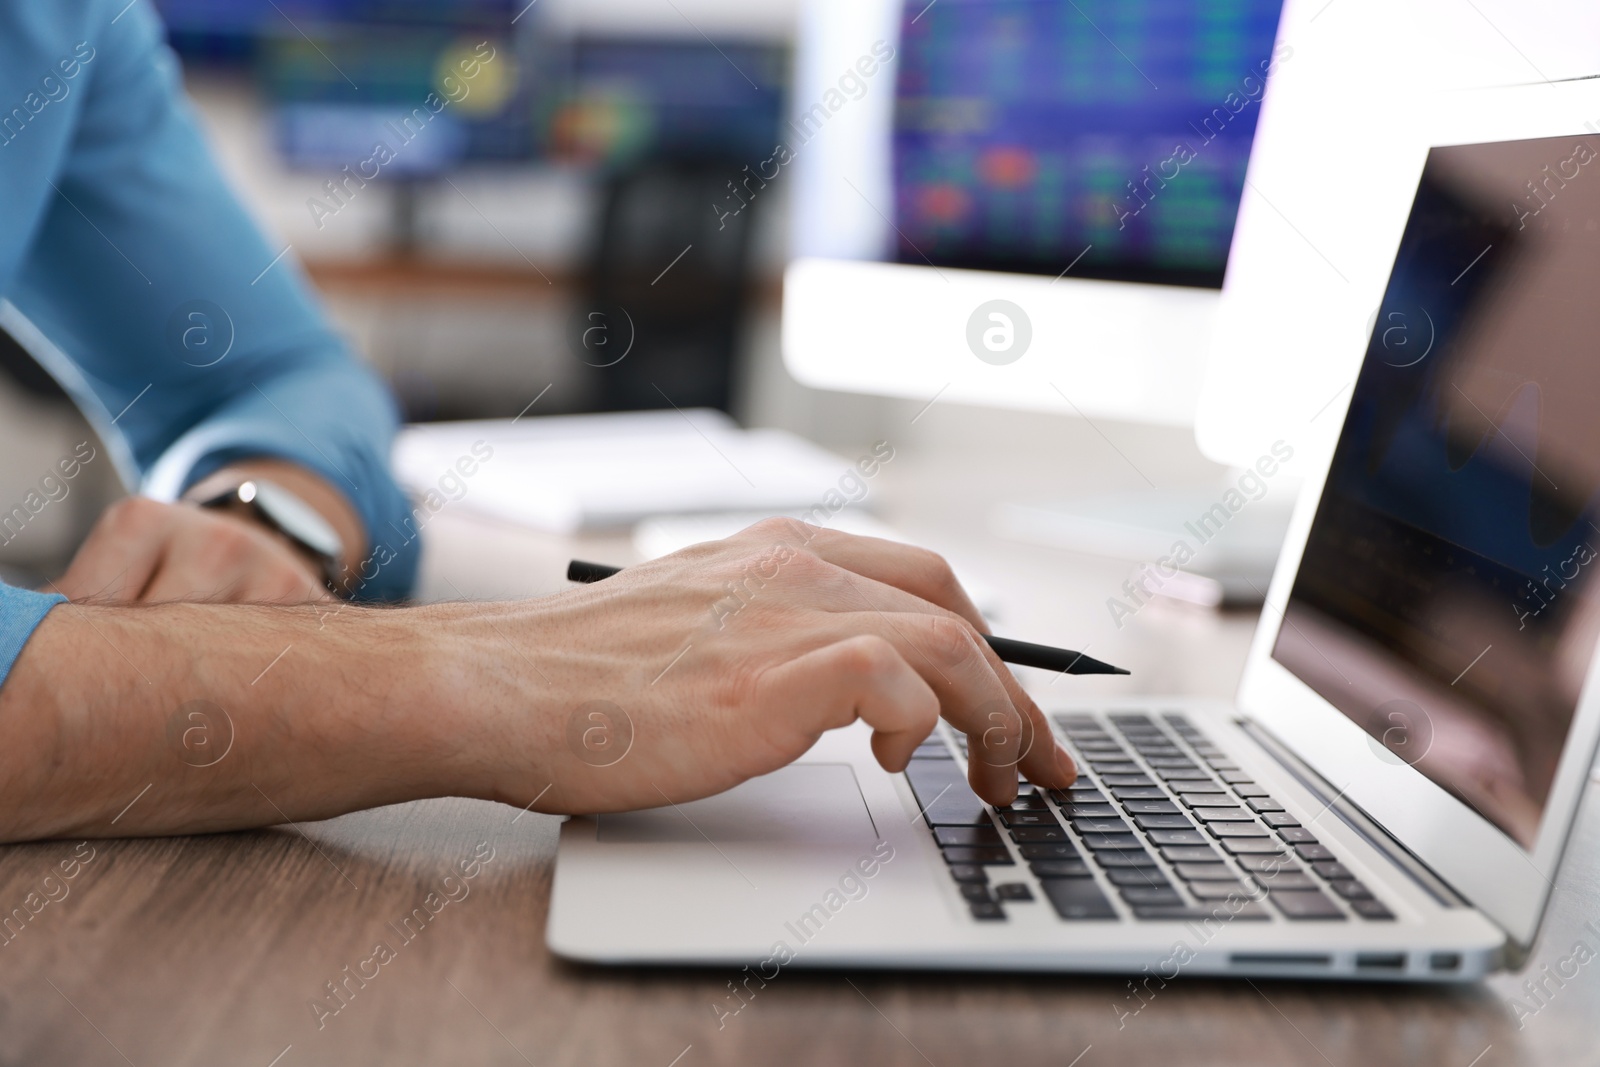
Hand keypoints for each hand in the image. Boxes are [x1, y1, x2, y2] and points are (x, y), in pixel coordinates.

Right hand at [0, 518, 1078, 840]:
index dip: (980, 643)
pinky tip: (896, 764)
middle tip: (1037, 755)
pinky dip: (925, 726)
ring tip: (1001, 781)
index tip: (1008, 705)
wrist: (493, 686)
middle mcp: (793, 565)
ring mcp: (789, 612)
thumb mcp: (690, 628)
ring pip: (953, 642)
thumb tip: (830, 691)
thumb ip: (763, 634)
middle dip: (1016, 684)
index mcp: (774, 552)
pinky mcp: (779, 671)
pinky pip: (903, 684)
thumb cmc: (574, 676)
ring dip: (997, 718)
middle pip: (955, 601)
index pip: (915, 578)